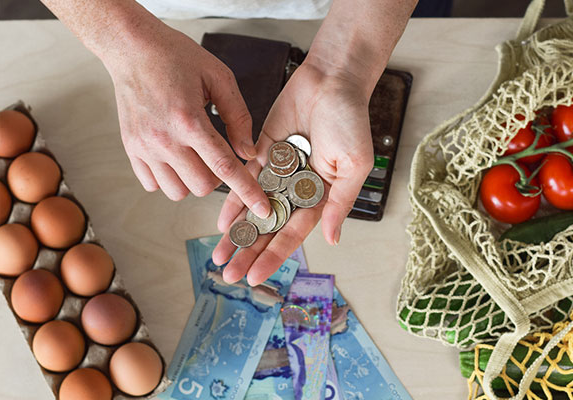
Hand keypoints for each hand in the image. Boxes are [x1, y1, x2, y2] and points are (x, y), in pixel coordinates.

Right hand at [105, 20, 271, 216]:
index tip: (262, 209)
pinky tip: (176, 158)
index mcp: (189, 120)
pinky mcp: (130, 148)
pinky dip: (169, 178)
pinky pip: (153, 184)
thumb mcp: (219, 78)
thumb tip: (249, 152)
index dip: (247, 191)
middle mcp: (164, 138)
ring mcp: (144, 146)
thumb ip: (239, 117)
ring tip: (195, 156)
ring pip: (177, 192)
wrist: (131, 46)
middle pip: (202, 186)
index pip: (225, 167)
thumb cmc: (176, 56)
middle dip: (219, 178)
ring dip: (193, 181)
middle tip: (218, 156)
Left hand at [211, 63, 373, 284]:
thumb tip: (332, 240)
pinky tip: (221, 221)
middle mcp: (298, 189)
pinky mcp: (264, 152)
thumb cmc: (350, 121)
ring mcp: (280, 172)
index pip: (293, 234)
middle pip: (269, 228)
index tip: (255, 276)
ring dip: (237, 233)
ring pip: (254, 209)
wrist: (332, 80)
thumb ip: (340, 203)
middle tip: (228, 275)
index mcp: (321, 196)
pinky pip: (245, 180)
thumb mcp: (354, 166)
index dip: (273, 255)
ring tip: (218, 256)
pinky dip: (233, 199)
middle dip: (249, 252)